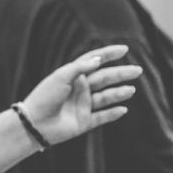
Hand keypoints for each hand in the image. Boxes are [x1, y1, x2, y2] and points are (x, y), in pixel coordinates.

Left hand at [22, 45, 139, 146]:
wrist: (34, 123)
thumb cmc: (44, 96)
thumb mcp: (61, 76)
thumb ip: (80, 67)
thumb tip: (98, 60)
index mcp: (74, 76)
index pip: (95, 61)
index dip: (109, 54)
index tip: (124, 49)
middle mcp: (80, 89)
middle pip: (105, 79)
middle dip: (121, 74)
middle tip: (138, 70)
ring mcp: (83, 106)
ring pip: (106, 97)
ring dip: (119, 93)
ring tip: (131, 89)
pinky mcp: (84, 122)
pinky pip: (102, 117)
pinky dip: (113, 113)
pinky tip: (123, 109)